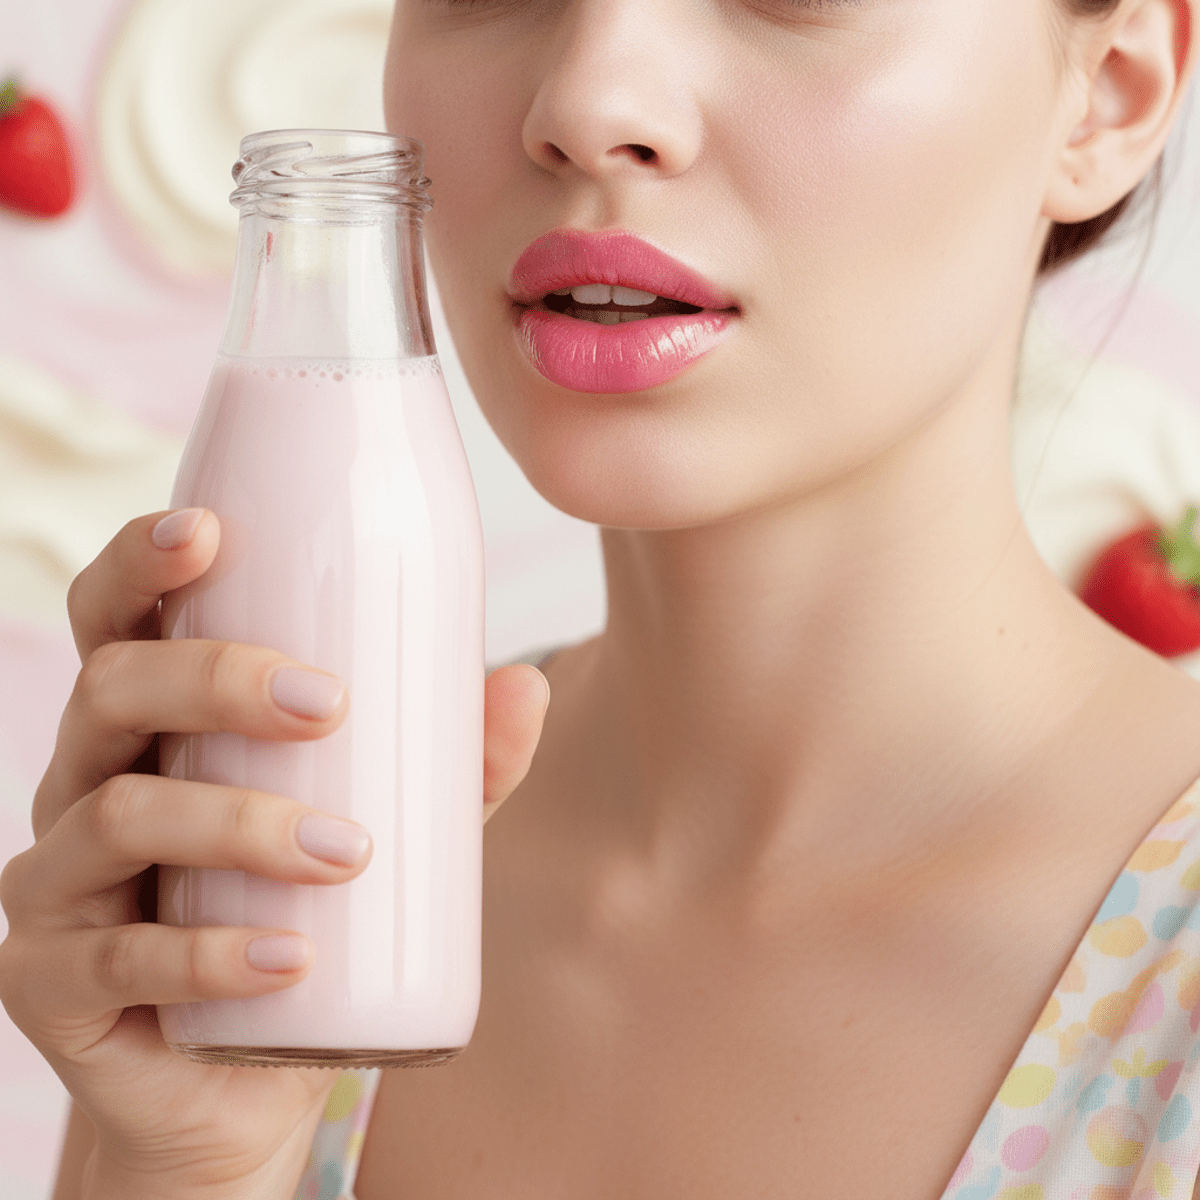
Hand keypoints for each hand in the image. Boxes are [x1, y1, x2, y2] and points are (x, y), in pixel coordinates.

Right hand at [0, 509, 548, 1197]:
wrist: (243, 1073)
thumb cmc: (305, 913)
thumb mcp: (384, 825)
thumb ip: (450, 763)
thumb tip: (526, 686)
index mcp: (149, 727)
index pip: (118, 619)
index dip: (140, 563)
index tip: (210, 533)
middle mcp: (86, 785)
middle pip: (112, 690)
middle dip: (218, 680)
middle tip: (325, 704)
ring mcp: (59, 886)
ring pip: (121, 816)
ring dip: (239, 823)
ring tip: (345, 852)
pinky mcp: (55, 985)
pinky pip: (119, 960)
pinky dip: (211, 957)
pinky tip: (289, 959)